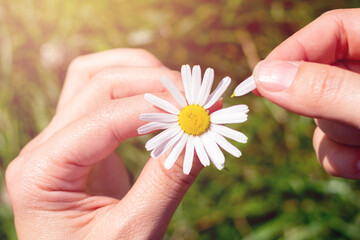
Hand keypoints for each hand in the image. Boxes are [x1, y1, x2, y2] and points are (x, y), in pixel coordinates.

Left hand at [5, 49, 204, 238]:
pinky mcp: (82, 144)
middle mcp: (44, 148)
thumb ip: (165, 183)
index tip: (201, 108)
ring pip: (93, 79)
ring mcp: (60, 142)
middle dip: (151, 82)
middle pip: (96, 84)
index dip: (156, 108)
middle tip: (196, 96)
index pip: (104, 118)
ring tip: (178, 91)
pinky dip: (134, 91)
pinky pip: (102, 100)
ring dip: (138, 74)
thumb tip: (199, 133)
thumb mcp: (132, 233)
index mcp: (42, 173)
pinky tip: (161, 104)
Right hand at [252, 9, 359, 178]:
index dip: (292, 52)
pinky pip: (328, 143)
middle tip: (348, 122)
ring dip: (335, 138)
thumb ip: (326, 89)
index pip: (330, 30)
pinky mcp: (357, 132)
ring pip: (318, 116)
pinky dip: (338, 158)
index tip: (259, 80)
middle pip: (318, 77)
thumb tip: (265, 77)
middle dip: (322, 109)